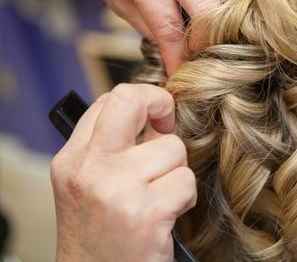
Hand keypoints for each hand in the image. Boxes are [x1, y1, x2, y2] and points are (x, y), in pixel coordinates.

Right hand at [50, 83, 194, 261]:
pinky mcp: (145, 213)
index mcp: (72, 159)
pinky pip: (186, 180)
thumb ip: (112, 148)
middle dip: (160, 102)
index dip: (141, 100)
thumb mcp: (89, 185)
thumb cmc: (100, 234)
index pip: (109, 100)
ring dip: (176, 173)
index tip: (155, 118)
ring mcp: (116, 189)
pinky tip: (166, 215)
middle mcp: (89, 169)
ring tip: (160, 196)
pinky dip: (184, 198)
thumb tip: (155, 115)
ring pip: (173, 148)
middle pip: (131, 99)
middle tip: (167, 125)